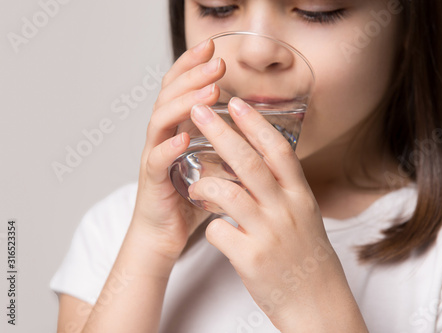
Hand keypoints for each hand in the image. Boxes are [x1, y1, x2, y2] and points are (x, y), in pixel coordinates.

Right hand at [131, 38, 225, 258]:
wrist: (166, 234)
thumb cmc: (190, 198)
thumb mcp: (212, 163)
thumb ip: (224, 144)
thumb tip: (254, 128)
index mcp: (177, 128)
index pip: (180, 88)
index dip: (193, 66)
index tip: (214, 48)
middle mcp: (162, 136)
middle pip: (169, 95)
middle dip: (193, 75)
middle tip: (216, 61)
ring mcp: (154, 156)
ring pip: (160, 121)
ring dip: (184, 104)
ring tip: (208, 93)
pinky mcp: (152, 181)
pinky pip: (156, 160)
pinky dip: (169, 147)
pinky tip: (185, 139)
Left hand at [187, 99, 366, 330]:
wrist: (317, 301)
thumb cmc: (306, 255)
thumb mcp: (304, 214)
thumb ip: (285, 188)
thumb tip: (266, 159)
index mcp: (300, 195)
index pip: (278, 150)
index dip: (256, 124)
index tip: (236, 103)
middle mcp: (286, 209)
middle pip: (249, 163)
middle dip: (220, 133)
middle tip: (199, 111)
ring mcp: (269, 233)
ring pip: (229, 194)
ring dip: (205, 184)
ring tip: (194, 183)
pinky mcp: (251, 258)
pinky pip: (218, 232)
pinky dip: (211, 227)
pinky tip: (215, 230)